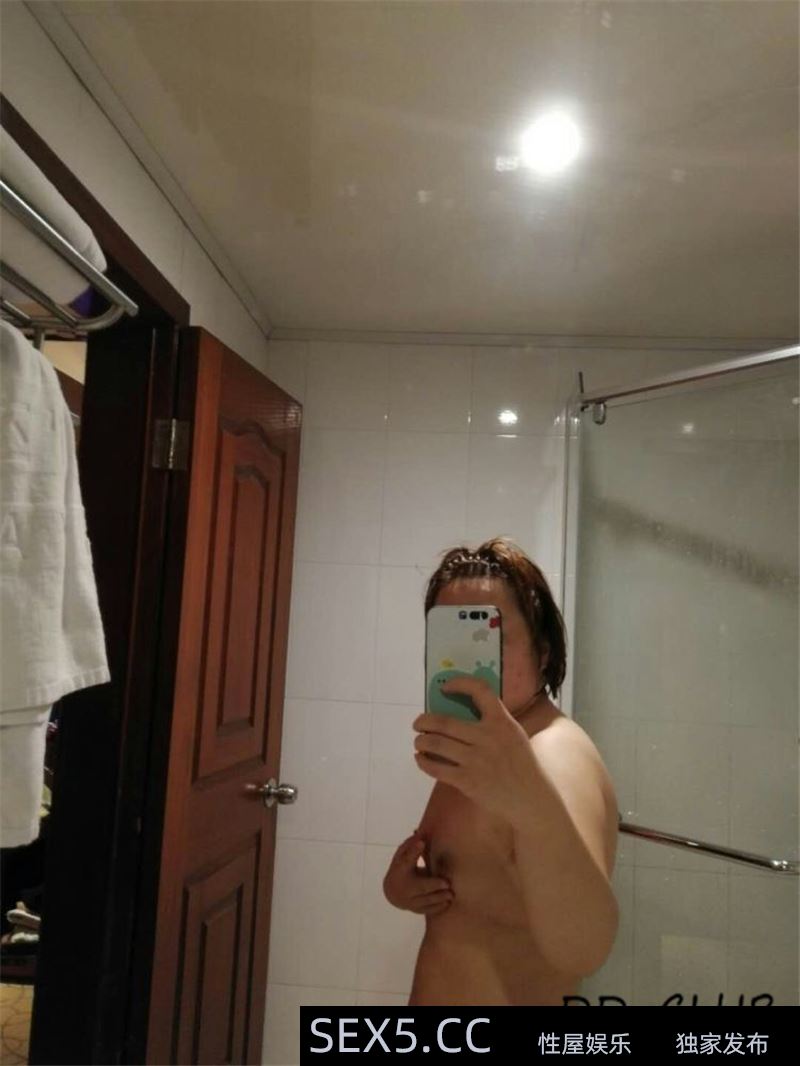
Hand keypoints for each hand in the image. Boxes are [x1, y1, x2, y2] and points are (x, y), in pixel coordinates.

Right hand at [382, 831, 453, 915]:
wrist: (393, 891)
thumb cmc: (402, 868)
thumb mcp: (402, 855)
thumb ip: (411, 847)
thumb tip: (419, 833)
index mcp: (401, 869)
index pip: (407, 859)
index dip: (414, 851)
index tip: (422, 842)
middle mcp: (404, 887)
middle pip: (419, 887)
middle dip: (433, 885)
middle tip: (448, 883)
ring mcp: (410, 901)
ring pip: (425, 901)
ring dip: (439, 898)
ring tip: (451, 894)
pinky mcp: (416, 910)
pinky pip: (428, 910)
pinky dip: (438, 907)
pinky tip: (448, 903)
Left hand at [413, 676, 539, 823]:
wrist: (530, 797)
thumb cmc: (521, 764)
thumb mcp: (513, 734)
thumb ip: (493, 722)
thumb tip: (458, 712)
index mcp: (501, 722)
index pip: (479, 691)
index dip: (459, 684)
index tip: (445, 688)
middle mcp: (487, 737)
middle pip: (444, 722)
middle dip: (424, 721)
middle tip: (418, 723)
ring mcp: (475, 760)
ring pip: (436, 744)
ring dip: (421, 741)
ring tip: (419, 741)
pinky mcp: (467, 781)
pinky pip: (437, 768)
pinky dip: (423, 762)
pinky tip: (420, 759)